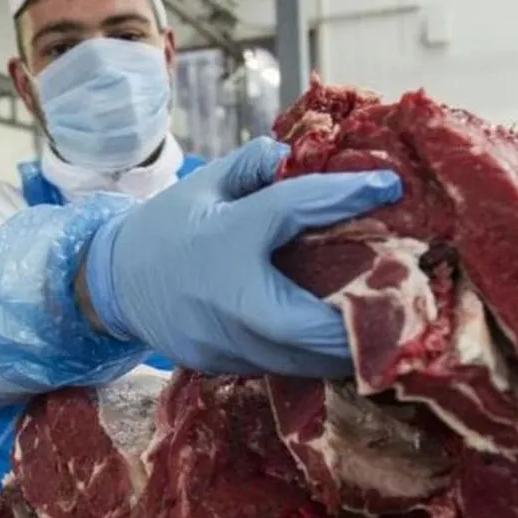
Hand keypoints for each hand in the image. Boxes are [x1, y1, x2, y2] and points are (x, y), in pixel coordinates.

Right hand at [83, 137, 401, 376]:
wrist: (110, 284)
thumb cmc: (165, 228)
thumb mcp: (202, 185)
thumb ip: (249, 166)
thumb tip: (287, 151)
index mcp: (221, 241)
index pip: (289, 214)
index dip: (343, 197)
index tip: (390, 188)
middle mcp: (223, 301)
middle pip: (305, 325)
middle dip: (360, 319)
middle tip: (406, 299)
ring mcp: (221, 344)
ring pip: (298, 360)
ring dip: (344, 346)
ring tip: (387, 324)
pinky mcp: (223, 367)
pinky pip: (281, 367)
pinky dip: (315, 355)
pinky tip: (344, 340)